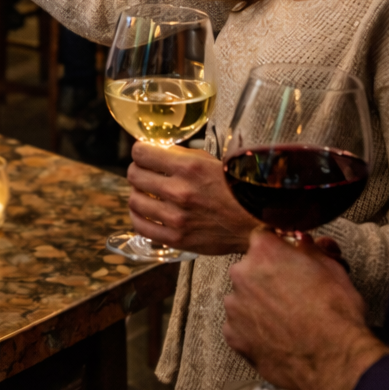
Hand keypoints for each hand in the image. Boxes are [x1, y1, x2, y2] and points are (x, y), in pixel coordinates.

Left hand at [126, 142, 261, 255]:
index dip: (140, 151)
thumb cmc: (234, 189)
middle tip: (145, 173)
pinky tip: (145, 212)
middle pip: (134, 175)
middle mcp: (180, 192)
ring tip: (146, 193)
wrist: (254, 222)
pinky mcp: (176, 239)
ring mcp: (177, 218)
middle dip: (137, 170)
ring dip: (137, 193)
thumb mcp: (210, 161)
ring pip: (134, 200)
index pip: (141, 153)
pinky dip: (138, 217)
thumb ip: (181, 155)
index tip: (144, 154)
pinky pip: (141, 226)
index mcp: (190, 167)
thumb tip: (155, 150)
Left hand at [222, 231, 388, 389]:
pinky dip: (254, 329)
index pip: (264, 237)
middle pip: (251, 268)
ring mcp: (235, 305)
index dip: (279, 248)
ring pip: (244, 297)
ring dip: (260, 304)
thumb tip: (302, 241)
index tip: (286, 258)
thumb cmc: (337, 314)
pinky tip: (276, 336)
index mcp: (265, 251)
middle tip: (292, 293)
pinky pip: (240, 325)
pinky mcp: (233, 335)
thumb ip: (310, 248)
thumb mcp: (332, 268)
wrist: (334, 360)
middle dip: (268, 277)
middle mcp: (242, 273)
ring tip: (286, 319)